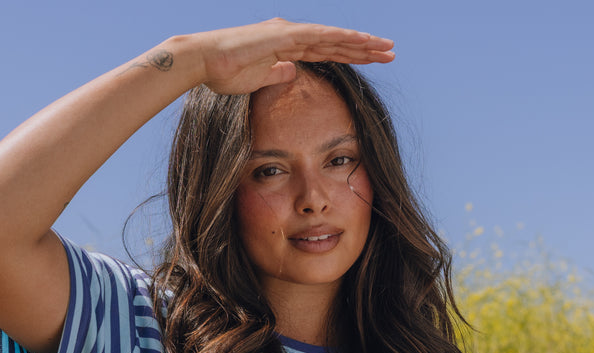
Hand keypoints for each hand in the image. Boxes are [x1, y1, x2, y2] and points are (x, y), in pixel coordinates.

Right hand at [193, 18, 394, 94]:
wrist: (202, 61)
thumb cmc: (224, 74)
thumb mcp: (258, 79)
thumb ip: (277, 74)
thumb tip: (292, 73)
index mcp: (287, 47)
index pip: (327, 51)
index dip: (351, 55)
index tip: (373, 61)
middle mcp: (292, 35)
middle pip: (336, 42)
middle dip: (364, 48)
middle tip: (391, 52)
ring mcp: (289, 33)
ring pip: (334, 37)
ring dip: (361, 43)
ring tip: (386, 48)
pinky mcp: (284, 35)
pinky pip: (320, 37)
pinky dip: (342, 39)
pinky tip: (361, 42)